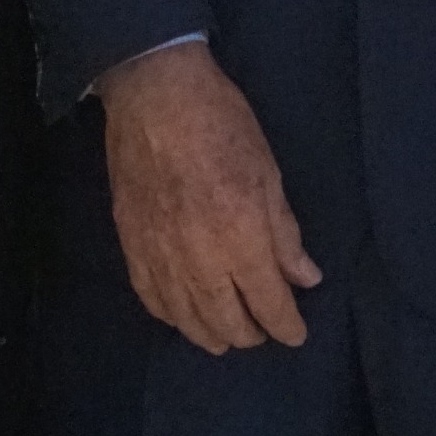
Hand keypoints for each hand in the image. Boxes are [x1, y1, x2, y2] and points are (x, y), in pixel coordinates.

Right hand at [97, 40, 320, 352]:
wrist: (154, 96)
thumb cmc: (222, 123)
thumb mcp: (269, 172)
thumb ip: (285, 233)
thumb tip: (305, 277)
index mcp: (240, 236)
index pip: (268, 302)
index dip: (286, 325)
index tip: (296, 334)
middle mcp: (199, 257)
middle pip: (225, 319)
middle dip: (250, 334)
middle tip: (263, 332)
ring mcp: (159, 254)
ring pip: (185, 316)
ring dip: (208, 334)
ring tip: (224, 339)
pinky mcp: (130, 244)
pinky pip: (149, 296)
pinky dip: (169, 314)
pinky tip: (180, 315)